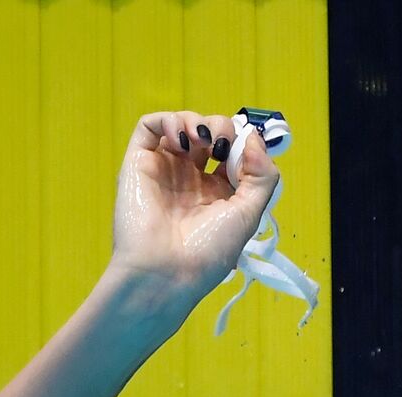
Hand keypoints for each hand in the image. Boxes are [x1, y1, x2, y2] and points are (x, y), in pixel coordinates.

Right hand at [110, 111, 279, 303]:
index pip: (233, 151)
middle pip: (210, 132)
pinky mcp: (138, 163)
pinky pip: (149, 126)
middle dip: (223, 130)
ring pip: (182, 124)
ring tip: (203, 142)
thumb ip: (262, 175)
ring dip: (198, 122)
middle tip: (222, 149)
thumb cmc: (209, 250)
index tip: (249, 151)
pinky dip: (168, 120)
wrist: (165, 271)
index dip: (244, 142)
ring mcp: (164, 168)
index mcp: (218, 191)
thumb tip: (254, 138)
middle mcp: (190, 177)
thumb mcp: (249, 214)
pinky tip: (182, 140)